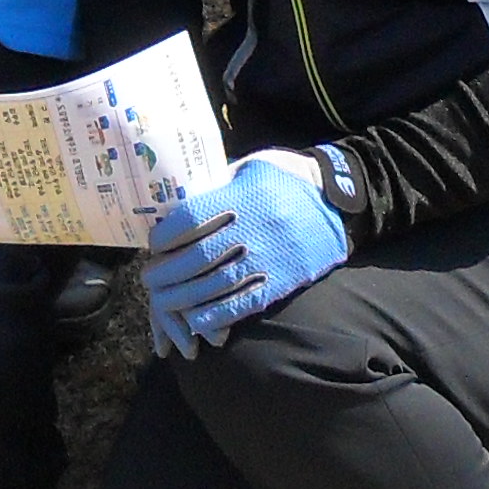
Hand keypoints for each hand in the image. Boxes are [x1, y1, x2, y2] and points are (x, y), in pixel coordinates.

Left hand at [139, 148, 351, 356]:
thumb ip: (218, 185)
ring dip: (184, 298)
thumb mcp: (251, 167)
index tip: (154, 243)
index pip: (191, 220)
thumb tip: (178, 203)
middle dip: (168, 272)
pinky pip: (245, 304)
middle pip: (198, 258)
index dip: (166, 235)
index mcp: (243, 196)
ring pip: (216, 285)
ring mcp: (269, 259)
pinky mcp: (282, 282)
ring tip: (164, 300)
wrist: (338, 202)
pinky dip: (217, 316)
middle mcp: (254, 229)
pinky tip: (196, 321)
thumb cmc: (287, 177)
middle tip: (150, 278)